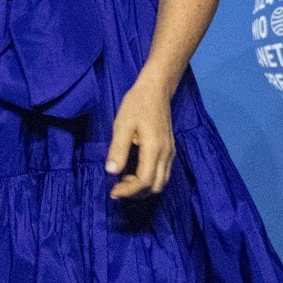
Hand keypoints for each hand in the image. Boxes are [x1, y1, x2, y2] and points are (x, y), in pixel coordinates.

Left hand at [105, 80, 175, 198]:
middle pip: (155, 187)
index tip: (113, 192)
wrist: (156, 90)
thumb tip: (111, 172)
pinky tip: (134, 173)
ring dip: (143, 188)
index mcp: (154, 148)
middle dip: (136, 193)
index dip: (128, 191)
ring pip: (161, 183)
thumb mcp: (122, 124)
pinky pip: (163, 174)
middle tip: (117, 189)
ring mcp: (170, 153)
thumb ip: (118, 149)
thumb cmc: (137, 104)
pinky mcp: (169, 150)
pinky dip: (149, 181)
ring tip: (124, 182)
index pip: (144, 181)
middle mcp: (166, 154)